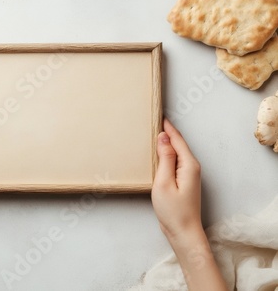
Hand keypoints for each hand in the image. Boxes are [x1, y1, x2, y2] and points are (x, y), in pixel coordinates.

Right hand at [152, 119, 227, 289]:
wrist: (183, 232)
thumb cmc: (173, 211)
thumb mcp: (164, 182)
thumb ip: (165, 158)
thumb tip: (163, 138)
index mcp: (188, 165)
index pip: (177, 139)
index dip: (167, 126)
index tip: (158, 114)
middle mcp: (192, 167)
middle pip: (179, 143)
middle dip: (167, 131)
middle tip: (154, 118)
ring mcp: (189, 174)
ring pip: (177, 152)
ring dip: (167, 142)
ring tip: (155, 131)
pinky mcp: (184, 181)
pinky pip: (175, 161)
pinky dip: (167, 153)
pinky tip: (159, 152)